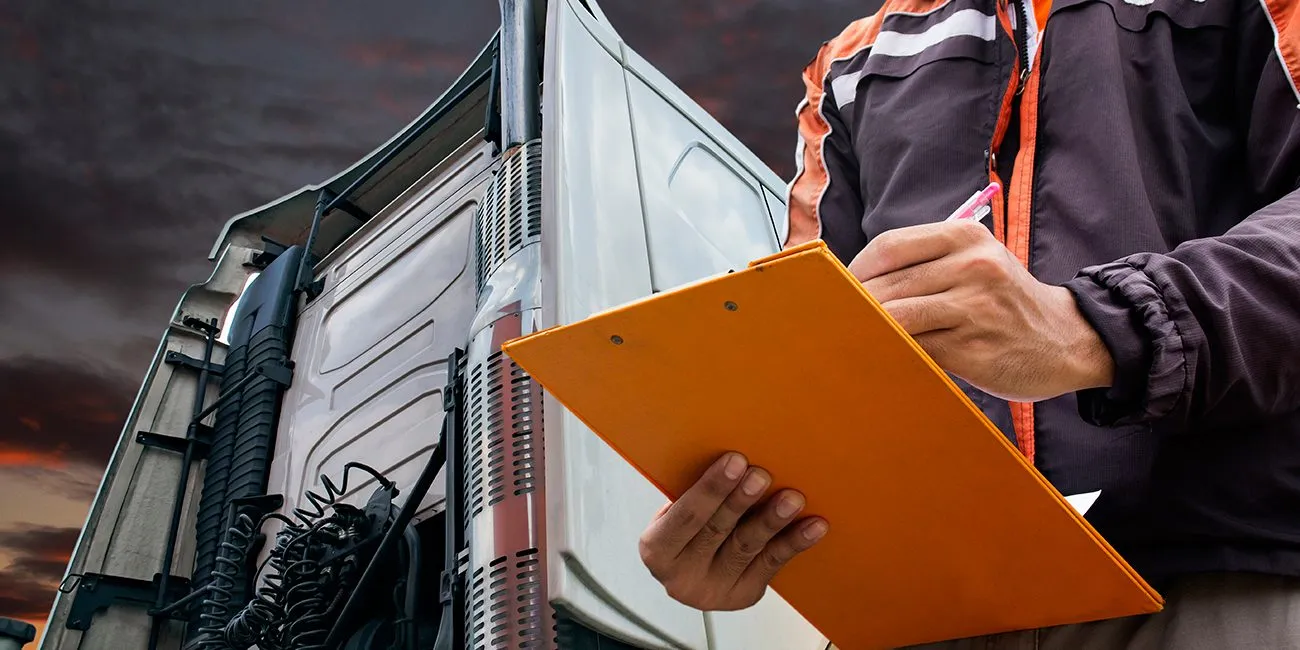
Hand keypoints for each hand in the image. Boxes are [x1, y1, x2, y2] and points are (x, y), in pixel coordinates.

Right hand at [638, 452, 828, 610]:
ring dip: (772, 520)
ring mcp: (714, 590)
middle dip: (741, 500)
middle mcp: (682, 576)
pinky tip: (812, 526)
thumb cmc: (685, 528)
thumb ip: (693, 494)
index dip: (711, 488)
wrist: (691, 569)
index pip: (685, 516)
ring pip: (747, 547)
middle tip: (761, 476)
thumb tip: (733, 459)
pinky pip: (772, 564)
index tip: (734, 461)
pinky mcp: (744, 595)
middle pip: (716, 530)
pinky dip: (794, 542)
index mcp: (657, 549)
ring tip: (791, 499)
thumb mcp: (674, 511)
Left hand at [848, 220, 1114, 401]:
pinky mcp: (975, 349)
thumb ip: (924, 263)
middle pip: (889, 285)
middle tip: (837, 321)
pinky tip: (884, 357)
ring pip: (898, 319)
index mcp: (966, 237)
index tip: (839, 289)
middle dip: (856, 306)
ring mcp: (976, 309)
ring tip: (853, 339)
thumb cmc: (1004, 300)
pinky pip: (917, 350)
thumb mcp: (975, 261)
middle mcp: (973, 267)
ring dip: (869, 332)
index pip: (889, 247)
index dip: (855, 270)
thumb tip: (854, 281)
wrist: (1067, 339)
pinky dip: (894, 354)